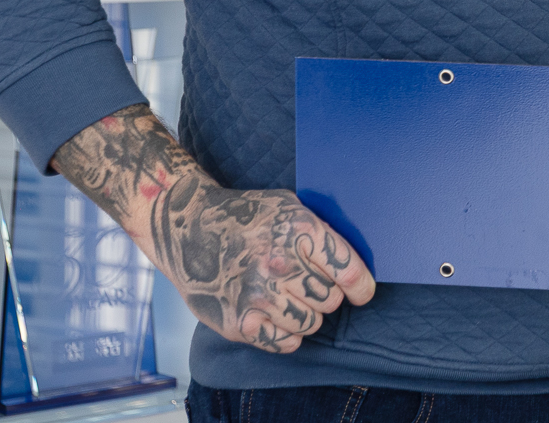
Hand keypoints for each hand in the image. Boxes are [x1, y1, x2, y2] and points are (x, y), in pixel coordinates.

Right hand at [52, 105, 376, 352]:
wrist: (186, 228)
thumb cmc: (245, 215)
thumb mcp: (289, 206)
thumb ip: (320, 231)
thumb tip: (357, 262)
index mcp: (298, 230)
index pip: (348, 269)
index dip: (361, 285)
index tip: (362, 293)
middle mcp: (279, 265)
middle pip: (331, 299)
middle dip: (325, 293)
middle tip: (306, 282)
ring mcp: (258, 296)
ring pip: (311, 323)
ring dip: (306, 313)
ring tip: (288, 295)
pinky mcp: (239, 323)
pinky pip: (285, 342)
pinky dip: (286, 332)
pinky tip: (275, 313)